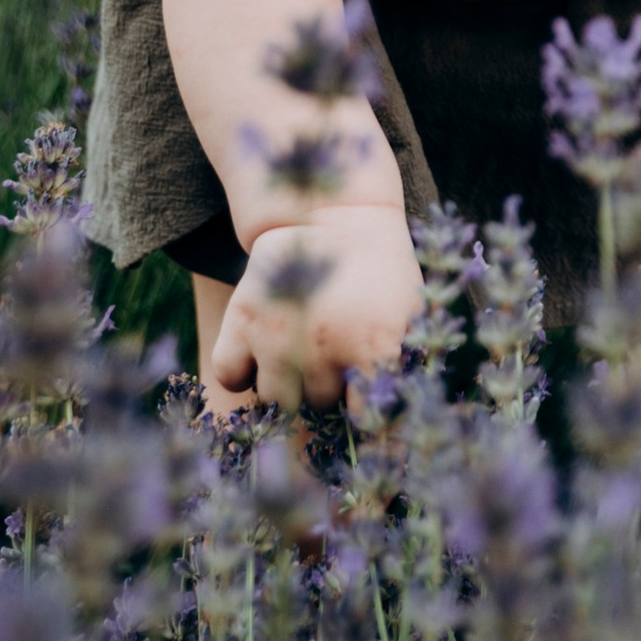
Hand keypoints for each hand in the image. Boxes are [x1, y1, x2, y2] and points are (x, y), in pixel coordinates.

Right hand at [208, 207, 423, 410]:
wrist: (337, 212)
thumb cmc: (382, 273)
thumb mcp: (410, 314)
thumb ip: (403, 369)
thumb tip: (395, 428)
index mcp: (374, 348)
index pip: (369, 420)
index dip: (368, 425)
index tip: (365, 423)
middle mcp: (324, 347)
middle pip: (320, 406)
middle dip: (329, 388)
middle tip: (335, 356)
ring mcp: (279, 335)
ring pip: (277, 400)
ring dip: (290, 384)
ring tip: (304, 352)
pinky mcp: (242, 318)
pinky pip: (231, 376)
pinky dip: (242, 371)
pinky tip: (261, 352)